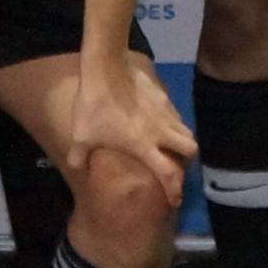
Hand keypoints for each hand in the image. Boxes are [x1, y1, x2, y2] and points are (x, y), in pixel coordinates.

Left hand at [59, 49, 194, 214]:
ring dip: (182, 140)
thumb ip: (79, 157)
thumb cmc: (94, 106)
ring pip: (187, 130)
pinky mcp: (164, 96)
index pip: (169, 173)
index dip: (174, 190)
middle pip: (191, 150)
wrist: (106, 68)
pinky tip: (159, 121)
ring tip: (170, 145)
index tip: (175, 200)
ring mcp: (165, 111)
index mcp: (145, 146)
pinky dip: (173, 122)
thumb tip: (77, 170)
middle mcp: (162, 131)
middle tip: (175, 164)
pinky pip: (176, 114)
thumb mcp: (81, 136)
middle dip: (187, 161)